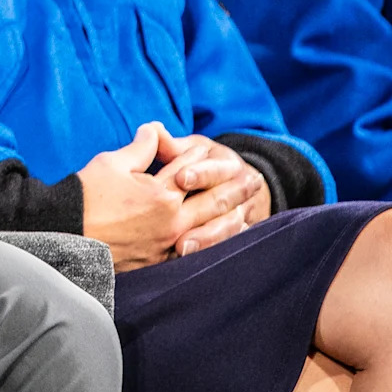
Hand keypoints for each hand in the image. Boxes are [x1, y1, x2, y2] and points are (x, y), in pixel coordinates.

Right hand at [78, 122, 264, 270]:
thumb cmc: (85, 195)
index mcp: (161, 193)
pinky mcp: (158, 261)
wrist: (65, 232)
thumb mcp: (111, 162)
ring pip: (211, 230)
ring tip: (247, 210)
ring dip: (232, 218)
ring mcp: (167, 243)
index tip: (219, 152)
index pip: (191, 171)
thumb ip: (140, 148)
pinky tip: (221, 240)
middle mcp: (171, 220)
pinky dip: (212, 243)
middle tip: (254, 181)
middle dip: (235, 188)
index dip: (205, 159)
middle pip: (212, 201)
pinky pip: (194, 253)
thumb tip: (154, 130)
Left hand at [157, 131, 270, 254]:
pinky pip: (228, 246)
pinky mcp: (234, 233)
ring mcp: (239, 214)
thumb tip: (152, 130)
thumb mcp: (190, 149)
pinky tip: (191, 261)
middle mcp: (239, 189)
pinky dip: (212, 253)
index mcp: (227, 164)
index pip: (216, 168)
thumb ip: (171, 144)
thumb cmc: (200, 162)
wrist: (238, 182)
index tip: (180, 177)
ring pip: (228, 228)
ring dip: (207, 238)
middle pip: (223, 202)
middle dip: (202, 210)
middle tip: (178, 214)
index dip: (200, 172)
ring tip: (181, 247)